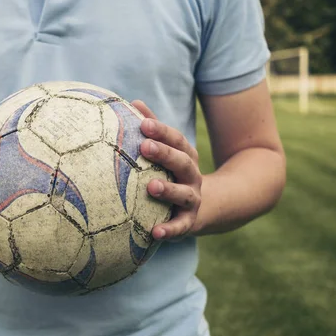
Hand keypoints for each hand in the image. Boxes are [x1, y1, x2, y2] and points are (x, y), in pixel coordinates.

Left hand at [132, 100, 202, 240]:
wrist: (202, 208)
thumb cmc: (171, 173)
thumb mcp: (167, 151)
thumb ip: (152, 128)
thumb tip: (133, 102)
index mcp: (185, 156)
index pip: (176, 139)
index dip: (161, 131)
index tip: (143, 122)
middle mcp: (191, 176)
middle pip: (182, 162)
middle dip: (165, 154)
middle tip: (145, 146)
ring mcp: (192, 199)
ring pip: (183, 193)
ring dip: (169, 190)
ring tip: (151, 186)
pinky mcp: (188, 222)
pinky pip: (180, 227)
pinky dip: (170, 230)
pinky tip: (155, 232)